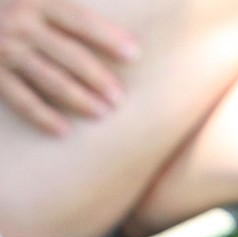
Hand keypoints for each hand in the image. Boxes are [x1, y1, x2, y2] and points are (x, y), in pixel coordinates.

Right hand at [0, 0, 138, 134]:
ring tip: (102, 113)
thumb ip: (63, 10)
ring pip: (51, 79)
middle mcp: (21, 23)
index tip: (134, 54)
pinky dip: (43, 116)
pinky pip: (22, 100)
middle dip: (98, 77)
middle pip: (70, 54)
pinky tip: (64, 131)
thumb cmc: (9, 7)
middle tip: (120, 98)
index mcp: (36, 1)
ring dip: (79, 99)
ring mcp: (6, 50)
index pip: (80, 20)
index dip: (108, 37)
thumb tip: (107, 16)